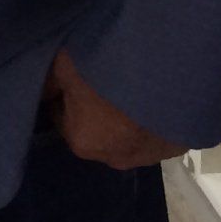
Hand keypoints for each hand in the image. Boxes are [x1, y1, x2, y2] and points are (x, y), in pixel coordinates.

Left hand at [44, 50, 183, 169]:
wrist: (172, 73)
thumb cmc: (109, 68)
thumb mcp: (66, 63)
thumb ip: (51, 80)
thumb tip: (42, 90)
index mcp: (82, 141)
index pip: (63, 116)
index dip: (67, 93)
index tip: (77, 73)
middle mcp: (115, 158)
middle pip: (97, 128)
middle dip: (99, 108)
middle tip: (108, 75)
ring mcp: (150, 156)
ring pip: (130, 134)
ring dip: (129, 116)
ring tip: (136, 83)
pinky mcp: (178, 147)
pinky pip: (158, 132)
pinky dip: (155, 118)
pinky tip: (158, 93)